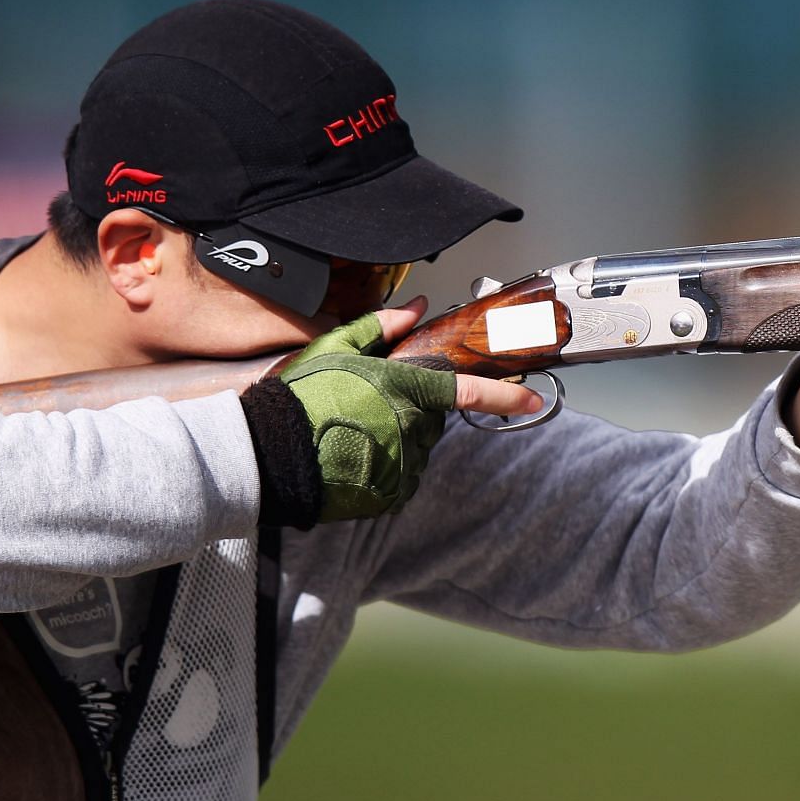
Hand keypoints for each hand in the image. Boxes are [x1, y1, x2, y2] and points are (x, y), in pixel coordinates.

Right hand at [278, 299, 540, 520]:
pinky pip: (401, 478)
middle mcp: (411, 428)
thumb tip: (417, 307)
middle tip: (366, 408)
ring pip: (416, 449)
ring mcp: (402, 463)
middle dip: (409, 412)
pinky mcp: (390, 493)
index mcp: (405, 389)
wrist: (265, 453)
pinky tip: (352, 457)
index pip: (467, 391)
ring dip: (396, 441)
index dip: (505, 396)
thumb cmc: (298, 397)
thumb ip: (382, 327)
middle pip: (431, 420)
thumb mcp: (336, 348)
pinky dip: (385, 469)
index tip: (534, 399)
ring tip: (352, 434)